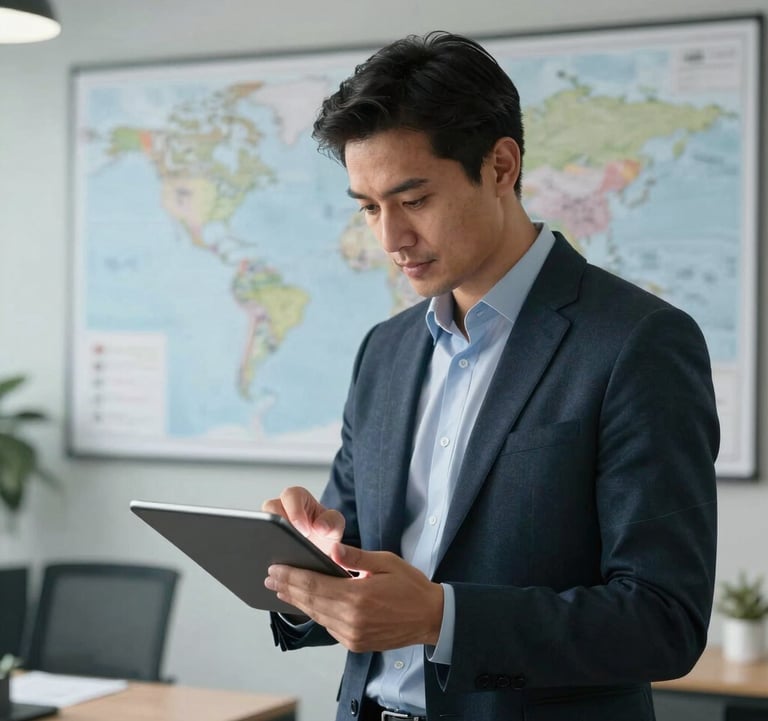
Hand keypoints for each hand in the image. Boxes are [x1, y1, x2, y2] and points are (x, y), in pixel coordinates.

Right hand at [262, 486, 344, 554]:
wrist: (319, 551)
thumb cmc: (325, 532)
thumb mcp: (334, 527)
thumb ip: (333, 523)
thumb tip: (320, 526)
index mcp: (298, 498)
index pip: (291, 496)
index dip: (295, 512)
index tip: (304, 531)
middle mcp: (280, 507)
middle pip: (269, 509)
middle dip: (278, 525)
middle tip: (290, 543)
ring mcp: (270, 524)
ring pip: (260, 526)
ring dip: (268, 539)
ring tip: (281, 557)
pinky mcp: (263, 538)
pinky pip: (258, 543)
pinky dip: (264, 552)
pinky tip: (274, 567)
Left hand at [265, 543, 443, 652]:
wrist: (431, 618)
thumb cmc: (410, 586)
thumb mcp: (387, 562)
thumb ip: (357, 557)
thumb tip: (333, 551)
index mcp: (358, 597)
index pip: (315, 585)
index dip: (292, 577)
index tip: (275, 569)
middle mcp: (352, 620)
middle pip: (311, 602)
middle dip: (288, 588)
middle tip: (270, 578)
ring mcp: (353, 635)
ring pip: (317, 616)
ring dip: (297, 602)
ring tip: (281, 590)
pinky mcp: (355, 643)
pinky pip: (329, 626)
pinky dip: (315, 613)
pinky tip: (306, 604)